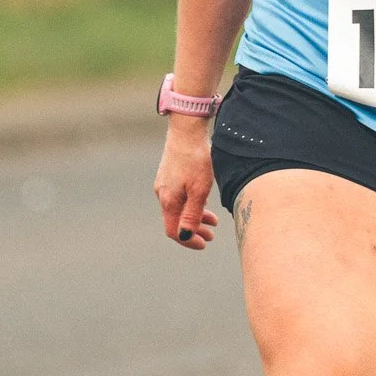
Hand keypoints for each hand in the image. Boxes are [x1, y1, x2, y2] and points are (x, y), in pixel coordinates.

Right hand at [154, 116, 219, 248]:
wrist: (186, 131)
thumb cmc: (196, 160)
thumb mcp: (199, 191)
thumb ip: (192, 215)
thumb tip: (184, 237)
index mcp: (168, 201)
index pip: (173, 231)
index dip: (188, 241)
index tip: (204, 244)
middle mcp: (162, 194)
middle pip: (175, 221)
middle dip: (194, 231)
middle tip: (211, 236)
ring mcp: (164, 183)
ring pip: (178, 208)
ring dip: (195, 217)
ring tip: (213, 221)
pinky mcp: (169, 174)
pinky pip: (178, 196)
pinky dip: (191, 204)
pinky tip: (203, 201)